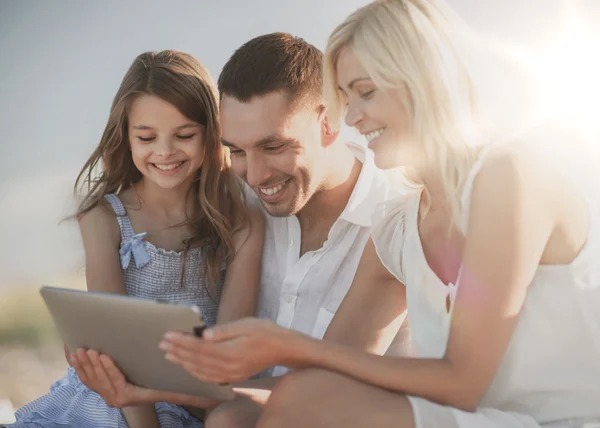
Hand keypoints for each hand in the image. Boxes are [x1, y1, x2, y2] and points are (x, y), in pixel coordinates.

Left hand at [71, 348, 218, 407]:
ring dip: (82, 365)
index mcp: (128, 396)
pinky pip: (84, 378)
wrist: (148, 397)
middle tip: (87, 348)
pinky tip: (72, 353)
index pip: (116, 381)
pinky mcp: (97, 387)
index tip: (102, 355)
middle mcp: (114, 398)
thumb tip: (203, 393)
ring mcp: (104, 393)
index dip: (108, 369)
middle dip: (92, 364)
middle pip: (100, 380)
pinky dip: (77, 366)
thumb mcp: (170, 390)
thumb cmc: (160, 388)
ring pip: (89, 379)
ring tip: (78, 350)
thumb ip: (183, 393)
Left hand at [160, 317, 299, 383]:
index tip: (168, 335)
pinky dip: (195, 372)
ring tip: (169, 354)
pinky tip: (187, 366)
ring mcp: (230, 374)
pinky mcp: (233, 377)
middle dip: (178, 351)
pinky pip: (209, 378)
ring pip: (200, 371)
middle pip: (197, 360)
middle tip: (162, 343)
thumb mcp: (245, 324)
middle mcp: (229, 367)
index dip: (182, 342)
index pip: (200, 348)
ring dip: (183, 362)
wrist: (282, 348)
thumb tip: (203, 334)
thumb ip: (223, 331)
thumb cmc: (265, 331)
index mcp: (231, 352)